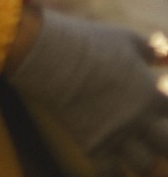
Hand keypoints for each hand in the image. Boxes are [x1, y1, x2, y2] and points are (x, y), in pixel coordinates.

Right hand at [7, 8, 167, 172]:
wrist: (46, 52)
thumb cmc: (88, 40)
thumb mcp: (126, 38)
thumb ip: (153, 51)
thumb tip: (165, 56)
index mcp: (151, 93)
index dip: (165, 110)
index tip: (156, 108)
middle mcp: (138, 118)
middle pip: (166, 146)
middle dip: (161, 142)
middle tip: (148, 135)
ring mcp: (115, 134)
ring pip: (145, 166)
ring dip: (142, 161)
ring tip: (133, 153)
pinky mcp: (91, 143)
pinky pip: (111, 173)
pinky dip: (114, 173)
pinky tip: (111, 165)